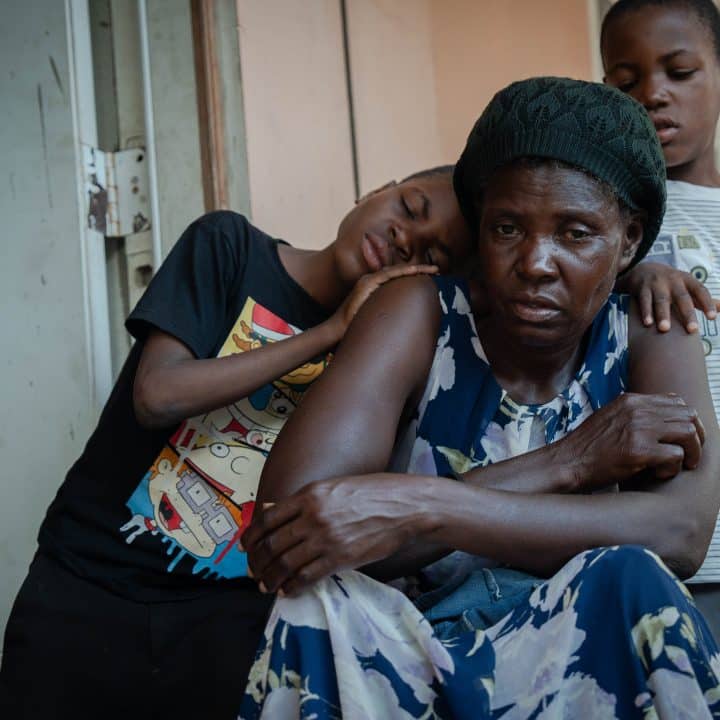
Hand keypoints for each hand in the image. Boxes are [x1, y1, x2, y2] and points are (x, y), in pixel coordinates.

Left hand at [243, 475, 423, 595]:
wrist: (404, 506)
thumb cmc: (372, 492)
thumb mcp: (334, 487)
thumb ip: (306, 501)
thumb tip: (277, 512)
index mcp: (309, 495)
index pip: (268, 518)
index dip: (252, 536)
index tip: (246, 547)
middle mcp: (313, 516)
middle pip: (273, 543)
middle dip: (258, 561)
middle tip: (253, 571)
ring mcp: (326, 538)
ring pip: (286, 563)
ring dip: (271, 577)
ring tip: (266, 584)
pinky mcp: (340, 557)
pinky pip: (307, 576)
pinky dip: (293, 586)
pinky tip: (288, 590)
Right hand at [327, 264, 437, 341]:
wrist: (337, 331)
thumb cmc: (354, 328)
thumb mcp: (373, 317)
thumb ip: (385, 312)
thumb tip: (402, 320)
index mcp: (373, 286)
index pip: (396, 277)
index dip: (412, 274)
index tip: (429, 276)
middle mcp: (371, 280)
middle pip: (398, 271)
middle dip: (418, 269)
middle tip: (437, 270)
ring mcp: (368, 281)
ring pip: (396, 270)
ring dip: (416, 269)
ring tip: (433, 269)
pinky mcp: (367, 284)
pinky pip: (389, 275)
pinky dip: (404, 272)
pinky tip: (417, 271)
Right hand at [559, 393, 704, 490]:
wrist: (567, 463)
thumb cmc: (588, 447)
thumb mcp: (611, 418)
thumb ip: (635, 414)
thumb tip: (666, 417)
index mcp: (630, 401)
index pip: (677, 402)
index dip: (688, 421)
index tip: (686, 439)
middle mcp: (636, 410)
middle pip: (688, 416)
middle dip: (696, 438)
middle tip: (691, 456)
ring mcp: (638, 429)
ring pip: (688, 434)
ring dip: (691, 453)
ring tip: (681, 465)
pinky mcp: (638, 451)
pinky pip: (676, 456)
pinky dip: (673, 469)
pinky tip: (659, 474)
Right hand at [616, 262, 718, 332]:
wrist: (643, 270)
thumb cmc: (670, 283)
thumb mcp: (687, 286)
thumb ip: (702, 299)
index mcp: (687, 280)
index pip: (700, 291)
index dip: (707, 303)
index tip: (712, 318)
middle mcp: (673, 280)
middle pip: (682, 297)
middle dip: (687, 313)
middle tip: (692, 329)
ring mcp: (656, 284)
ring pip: (661, 300)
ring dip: (663, 314)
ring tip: (664, 329)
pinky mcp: (642, 288)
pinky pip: (644, 301)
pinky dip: (645, 312)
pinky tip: (647, 323)